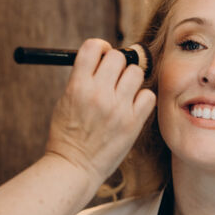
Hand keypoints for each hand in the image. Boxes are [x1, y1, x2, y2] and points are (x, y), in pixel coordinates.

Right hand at [45, 38, 155, 190]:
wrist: (74, 167)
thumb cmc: (67, 134)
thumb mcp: (65, 101)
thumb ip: (83, 79)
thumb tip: (104, 58)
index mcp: (77, 86)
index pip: (93, 47)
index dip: (100, 48)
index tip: (102, 56)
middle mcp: (99, 94)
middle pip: (118, 57)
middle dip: (117, 63)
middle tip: (114, 77)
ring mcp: (118, 109)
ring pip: (136, 73)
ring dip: (131, 79)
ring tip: (123, 93)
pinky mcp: (133, 123)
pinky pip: (148, 96)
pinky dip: (142, 98)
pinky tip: (132, 106)